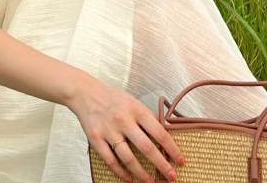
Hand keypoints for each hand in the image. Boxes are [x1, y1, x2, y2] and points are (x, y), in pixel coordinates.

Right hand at [67, 77, 184, 182]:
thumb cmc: (113, 98)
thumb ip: (149, 116)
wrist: (85, 93)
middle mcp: (123, 120)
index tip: (180, 161)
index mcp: (136, 109)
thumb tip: (169, 129)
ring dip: (142, 173)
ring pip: (128, 158)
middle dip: (161, 165)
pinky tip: (129, 179)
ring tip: (151, 182)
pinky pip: (110, 160)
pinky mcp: (95, 138)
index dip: (172, 148)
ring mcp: (108, 130)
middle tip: (172, 177)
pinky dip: (121, 172)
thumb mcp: (134, 102)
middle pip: (146, 147)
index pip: (159, 131)